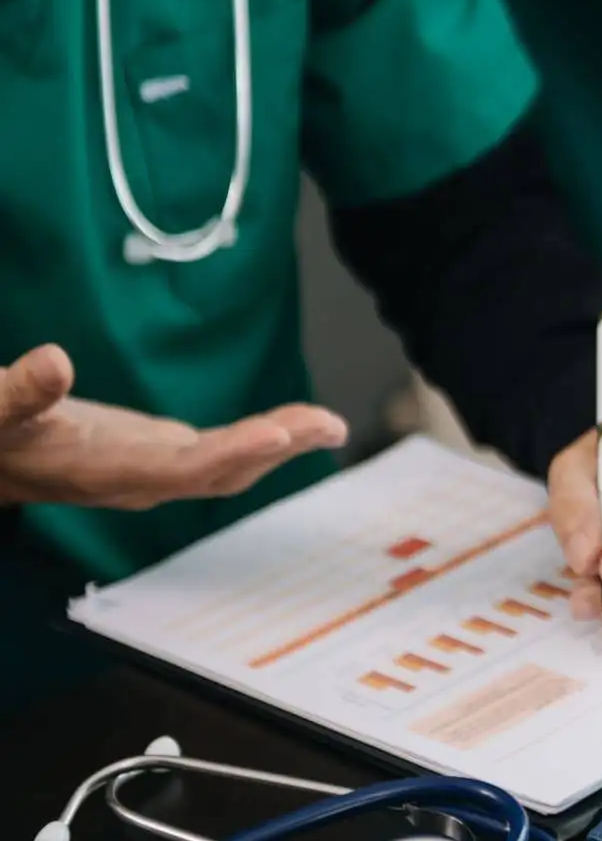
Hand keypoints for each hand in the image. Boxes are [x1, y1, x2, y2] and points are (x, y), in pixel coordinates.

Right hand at [0, 343, 346, 508]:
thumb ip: (20, 392)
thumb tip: (54, 360)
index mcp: (105, 473)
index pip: (181, 468)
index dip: (232, 453)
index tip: (278, 434)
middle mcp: (139, 481)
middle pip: (222, 471)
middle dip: (278, 448)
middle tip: (330, 425)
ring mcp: (153, 472)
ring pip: (229, 466)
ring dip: (281, 445)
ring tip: (331, 425)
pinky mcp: (158, 457)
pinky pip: (220, 453)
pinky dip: (260, 439)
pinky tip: (296, 427)